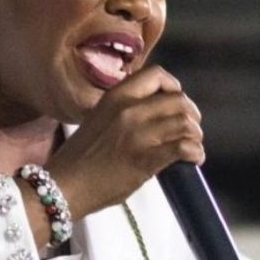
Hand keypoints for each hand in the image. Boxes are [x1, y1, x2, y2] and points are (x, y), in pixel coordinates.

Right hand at [43, 65, 203, 217]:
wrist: (64, 185)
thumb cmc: (80, 156)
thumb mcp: (100, 119)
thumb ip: (125, 110)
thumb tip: (156, 113)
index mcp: (116, 96)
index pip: (156, 74)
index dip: (174, 87)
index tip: (175, 102)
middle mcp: (128, 109)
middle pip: (178, 101)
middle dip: (192, 116)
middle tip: (191, 130)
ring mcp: (138, 134)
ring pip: (185, 123)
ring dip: (195, 136)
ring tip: (192, 146)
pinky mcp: (145, 159)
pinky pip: (183, 147)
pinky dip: (195, 152)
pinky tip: (193, 159)